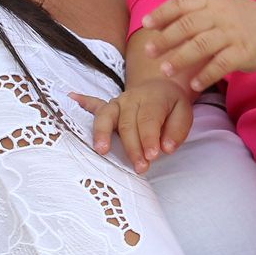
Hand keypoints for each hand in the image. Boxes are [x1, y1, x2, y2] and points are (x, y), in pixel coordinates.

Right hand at [69, 82, 192, 173]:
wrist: (160, 87)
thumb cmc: (171, 106)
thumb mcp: (184, 114)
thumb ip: (177, 131)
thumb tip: (166, 148)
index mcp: (153, 98)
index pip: (149, 120)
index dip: (149, 138)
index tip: (152, 156)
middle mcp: (132, 98)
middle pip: (128, 124)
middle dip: (132, 147)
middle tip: (140, 167)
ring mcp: (117, 101)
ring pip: (107, 117)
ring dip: (102, 133)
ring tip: (101, 150)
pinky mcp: (108, 107)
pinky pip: (93, 104)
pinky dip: (82, 102)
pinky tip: (71, 98)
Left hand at [138, 0, 255, 92]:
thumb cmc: (234, 18)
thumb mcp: (214, 7)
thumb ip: (189, 14)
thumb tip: (155, 25)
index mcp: (209, 2)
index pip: (182, 3)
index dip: (163, 13)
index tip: (147, 24)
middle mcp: (219, 16)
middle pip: (188, 25)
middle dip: (166, 39)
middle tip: (149, 52)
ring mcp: (232, 34)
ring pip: (202, 45)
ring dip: (181, 58)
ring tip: (166, 71)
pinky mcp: (243, 52)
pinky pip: (221, 64)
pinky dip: (206, 75)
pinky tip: (194, 85)